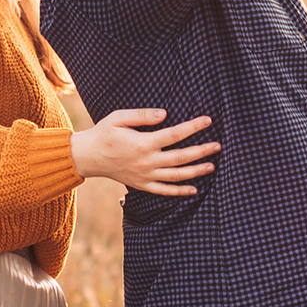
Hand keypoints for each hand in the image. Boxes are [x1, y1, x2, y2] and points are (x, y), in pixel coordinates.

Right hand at [71, 108, 219, 192]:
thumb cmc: (104, 133)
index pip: (174, 135)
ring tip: (212, 166)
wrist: (88, 157)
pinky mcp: (142, 185)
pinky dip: (180, 191)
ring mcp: (145, 176)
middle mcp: (147, 162)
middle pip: (181, 157)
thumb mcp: (119, 117)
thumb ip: (142, 115)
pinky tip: (194, 189)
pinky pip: (164, 191)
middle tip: (218, 146)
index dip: (193, 127)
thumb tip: (165, 114)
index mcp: (143, 143)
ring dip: (196, 172)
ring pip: (176, 176)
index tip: (208, 120)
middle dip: (202, 151)